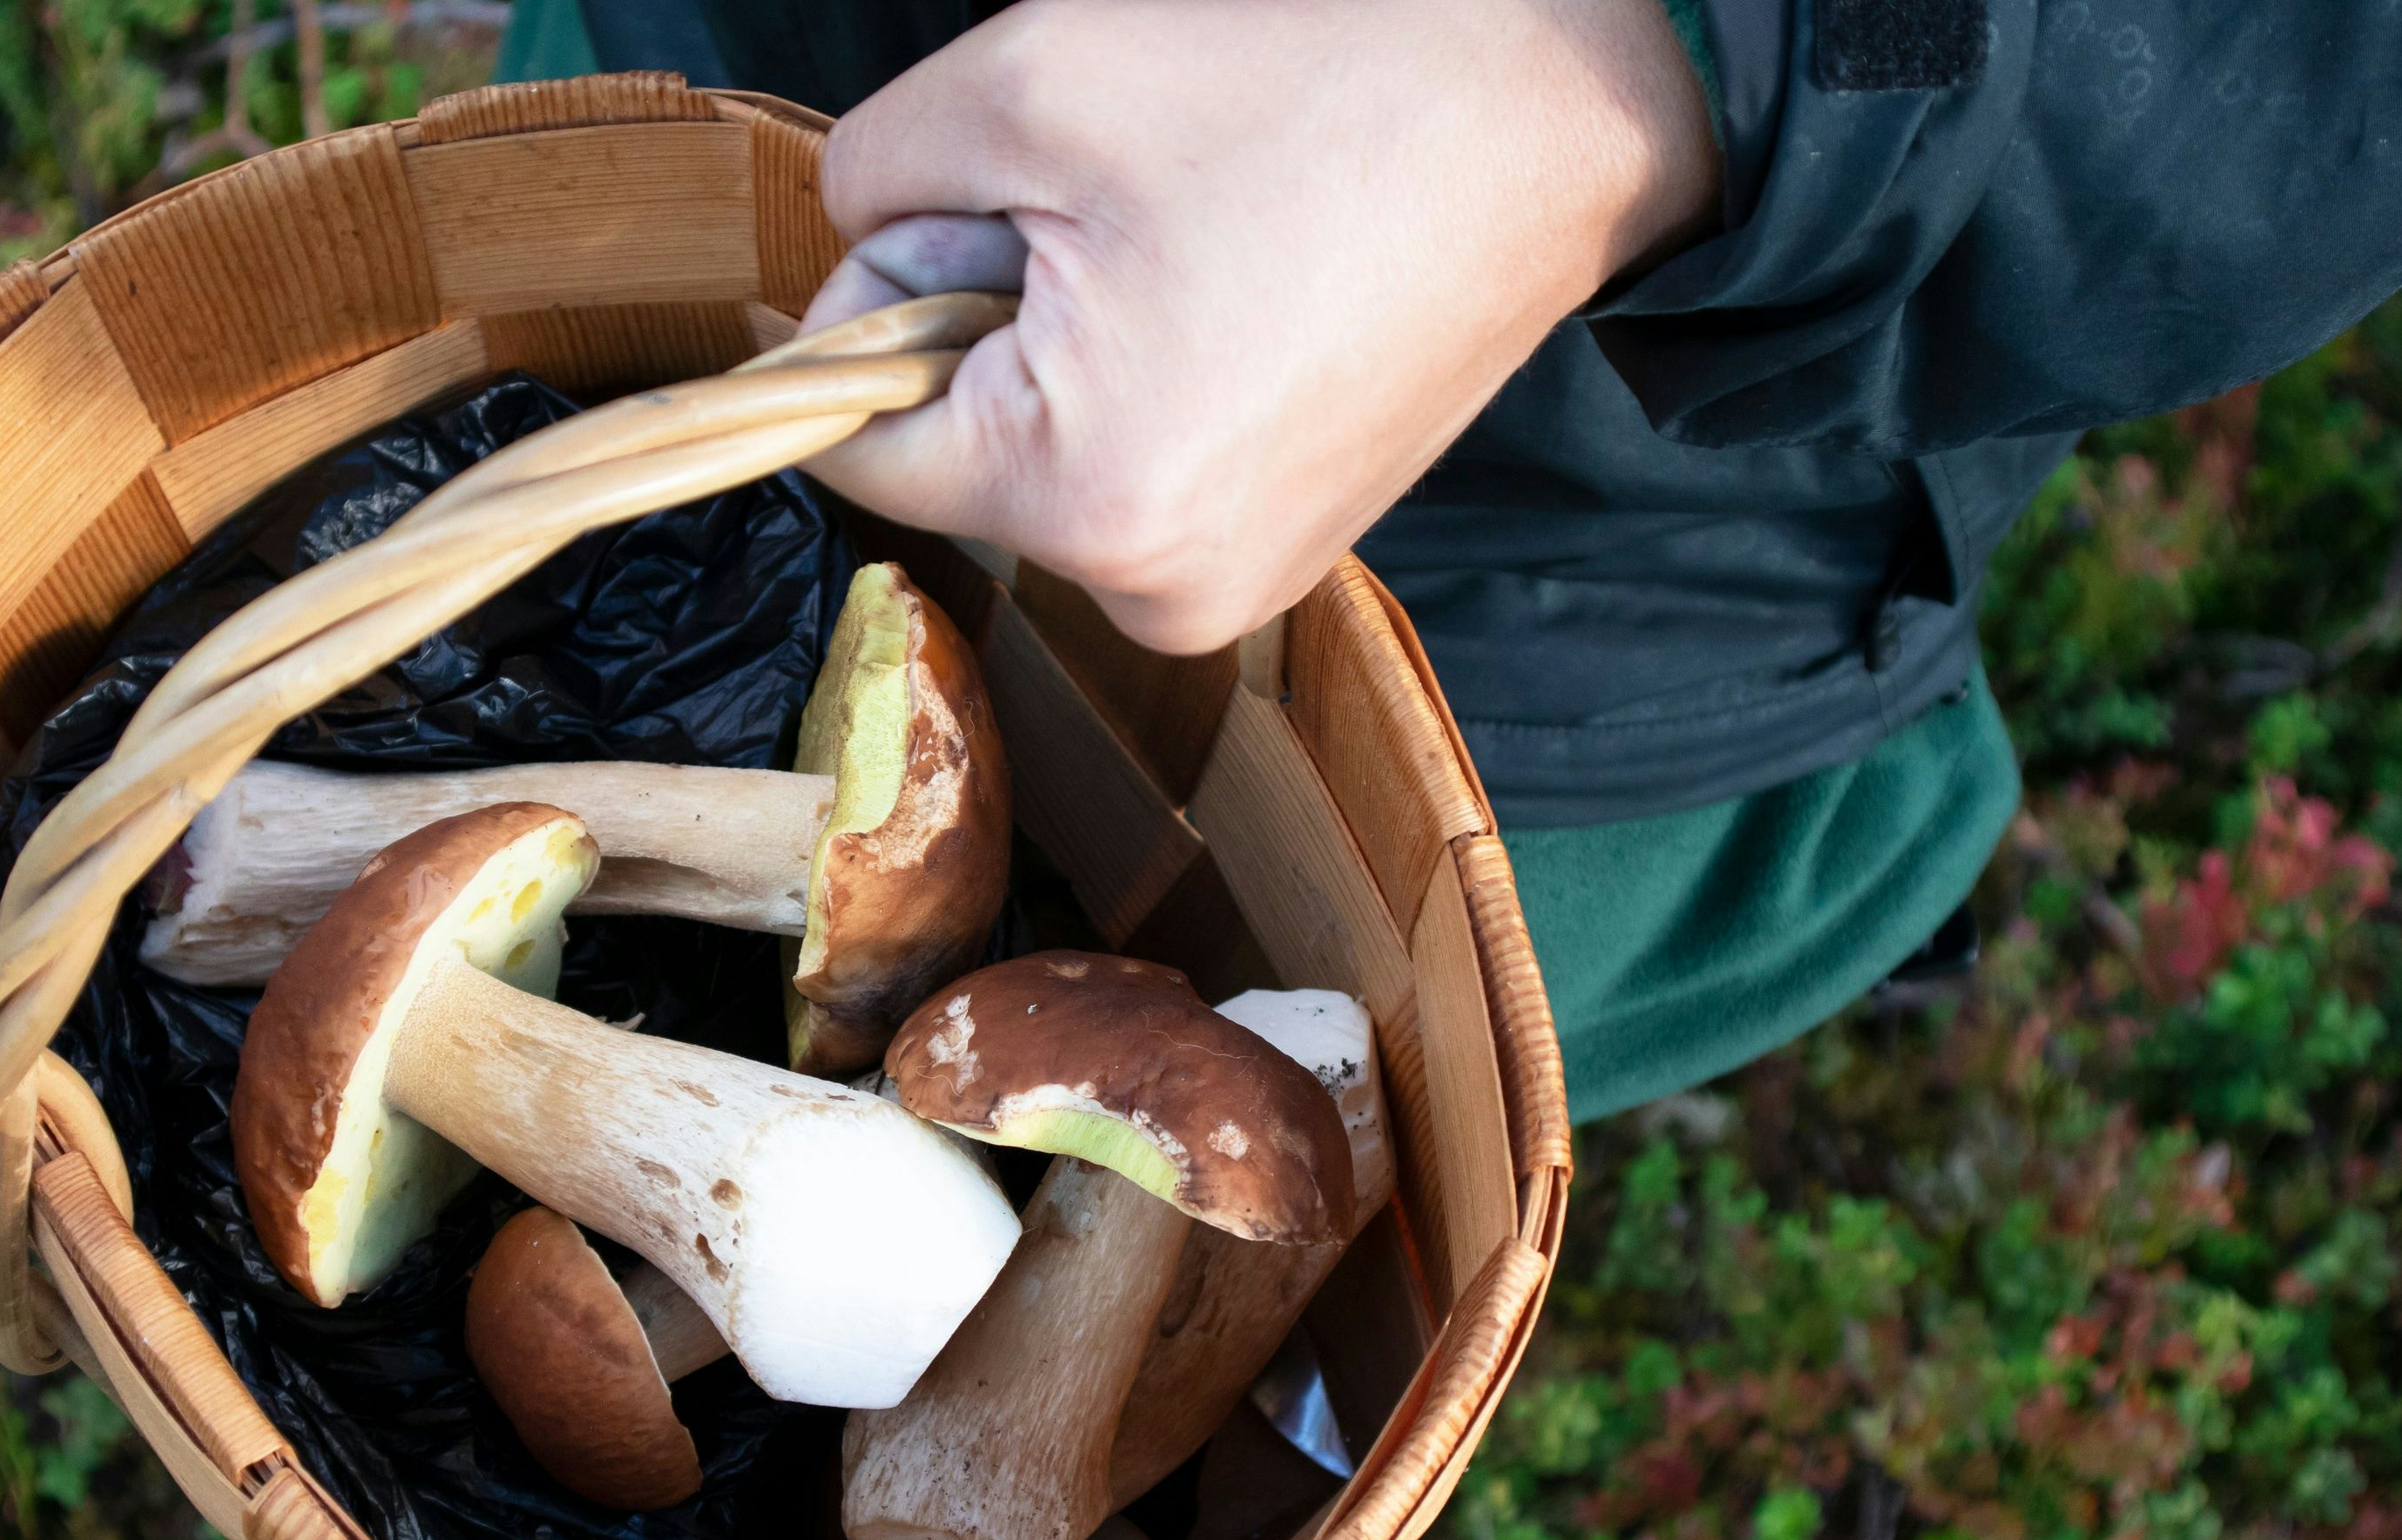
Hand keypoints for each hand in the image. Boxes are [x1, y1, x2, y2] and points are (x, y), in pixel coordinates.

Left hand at [800, 0, 1718, 652]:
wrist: (1557, 118)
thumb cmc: (1318, 89)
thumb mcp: (1028, 83)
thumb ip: (871, 181)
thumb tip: (844, 263)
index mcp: (1089, 502)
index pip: (853, 445)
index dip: (869, 306)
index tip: (964, 209)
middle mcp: (1161, 594)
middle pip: (956, 455)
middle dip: (984, 319)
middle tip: (1112, 213)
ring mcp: (1234, 588)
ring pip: (1047, 459)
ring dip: (1067, 344)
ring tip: (1193, 252)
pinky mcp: (1286, 554)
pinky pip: (1139, 470)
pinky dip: (1147, 377)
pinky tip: (1237, 292)